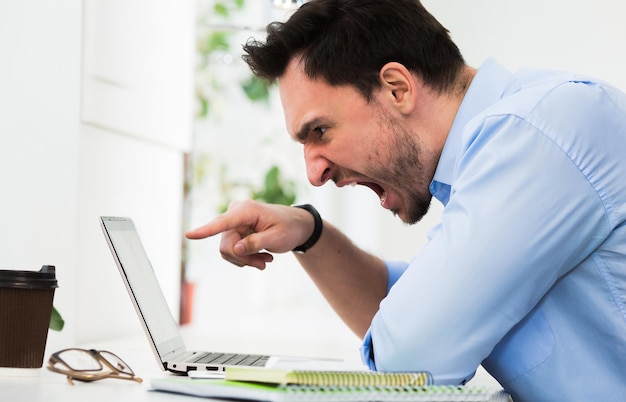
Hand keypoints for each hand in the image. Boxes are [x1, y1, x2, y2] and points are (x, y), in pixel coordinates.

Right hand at [185, 200, 313, 269]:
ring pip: (228, 251)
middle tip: (264, 265)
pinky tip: (261, 257)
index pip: (222, 222)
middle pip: (226, 245)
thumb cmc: (289, 228)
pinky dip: (245, 258)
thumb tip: (235, 249)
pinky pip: (231, 251)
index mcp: (246, 210)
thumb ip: (256, 243)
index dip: (205, 231)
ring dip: (246, 260)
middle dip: (244, 259)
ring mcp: (233, 222)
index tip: (188, 235)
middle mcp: (235, 213)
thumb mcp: (277, 238)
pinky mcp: (233, 231)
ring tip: (266, 260)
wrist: (296, 226)